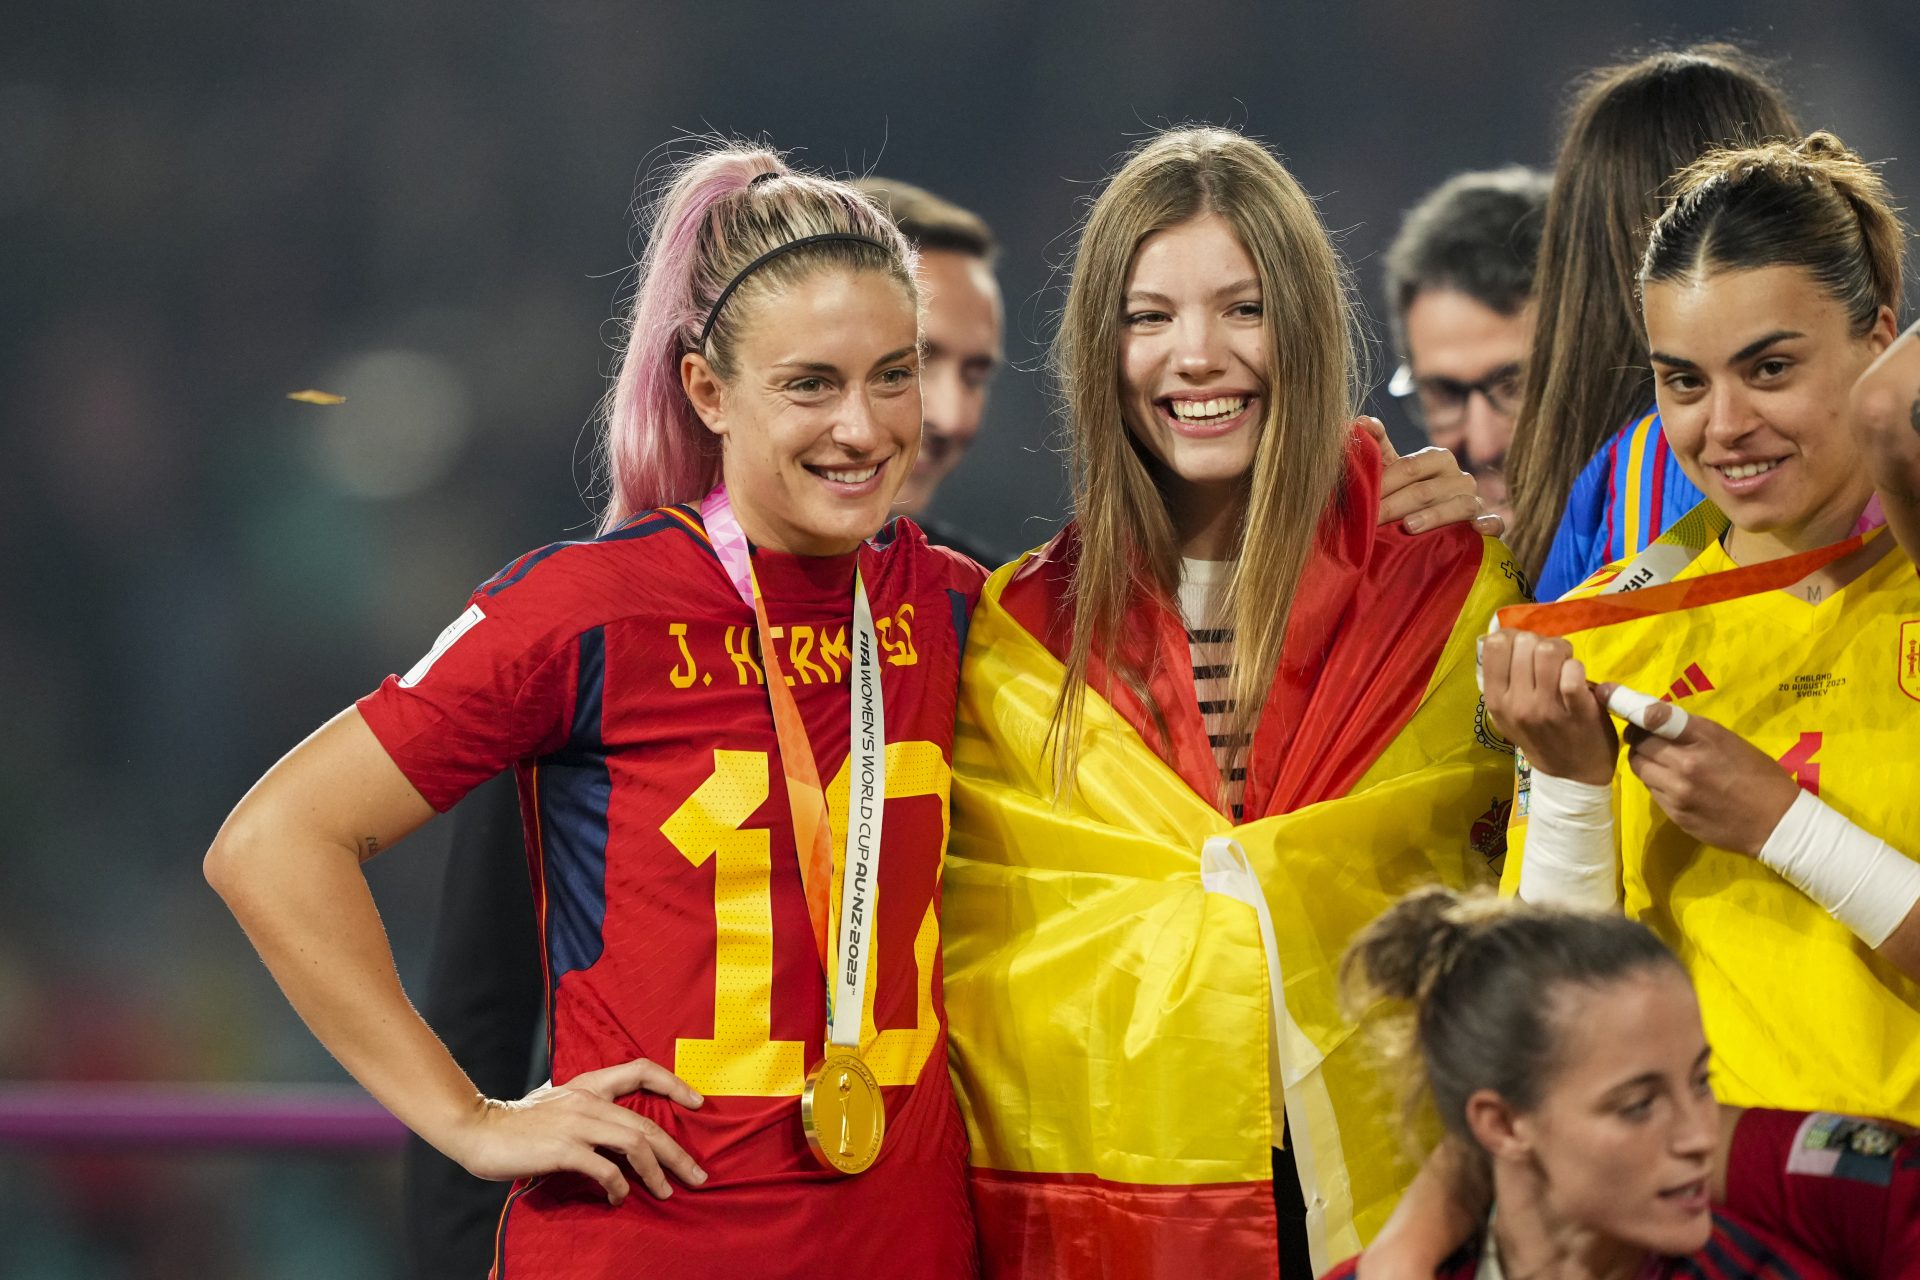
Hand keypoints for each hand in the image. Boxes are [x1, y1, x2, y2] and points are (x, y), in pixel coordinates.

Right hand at [442, 1057, 707, 1203]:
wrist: (476, 1129)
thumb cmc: (517, 1123)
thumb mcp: (557, 1104)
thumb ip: (585, 1109)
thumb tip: (613, 1131)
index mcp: (588, 1085)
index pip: (640, 1070)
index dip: (673, 1083)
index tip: (697, 1102)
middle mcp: (588, 1101)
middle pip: (647, 1123)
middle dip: (677, 1152)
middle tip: (697, 1175)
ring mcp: (577, 1124)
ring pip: (635, 1144)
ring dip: (656, 1172)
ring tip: (667, 1192)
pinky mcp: (564, 1149)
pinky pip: (606, 1168)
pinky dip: (619, 1186)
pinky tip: (620, 1198)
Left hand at [1361, 415, 1503, 536]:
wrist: (1433, 522)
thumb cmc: (1407, 491)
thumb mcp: (1393, 469)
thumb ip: (1377, 445)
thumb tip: (1362, 421)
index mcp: (1438, 458)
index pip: (1410, 467)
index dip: (1384, 483)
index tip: (1362, 499)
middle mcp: (1459, 477)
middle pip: (1427, 490)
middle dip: (1395, 505)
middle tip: (1371, 520)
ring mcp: (1475, 500)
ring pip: (1459, 505)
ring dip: (1435, 516)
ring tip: (1409, 526)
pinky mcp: (1486, 523)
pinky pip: (1494, 523)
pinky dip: (1488, 525)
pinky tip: (1477, 530)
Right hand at [1480, 629, 1615, 784]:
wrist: (1572, 775)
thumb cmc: (1540, 737)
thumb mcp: (1507, 714)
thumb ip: (1503, 679)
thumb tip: (1505, 635)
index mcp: (1496, 700)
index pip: (1494, 644)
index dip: (1513, 636)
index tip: (1524, 648)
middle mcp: (1516, 703)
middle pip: (1523, 642)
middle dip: (1540, 641)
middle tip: (1550, 659)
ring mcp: (1547, 708)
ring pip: (1548, 650)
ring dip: (1562, 650)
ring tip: (1565, 664)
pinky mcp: (1578, 710)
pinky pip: (1573, 672)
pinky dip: (1577, 668)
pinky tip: (1578, 679)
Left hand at [1609, 693, 1802, 855]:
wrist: (1777, 823)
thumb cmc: (1758, 775)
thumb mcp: (1729, 741)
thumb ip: (1689, 730)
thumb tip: (1652, 717)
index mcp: (1705, 738)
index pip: (1654, 715)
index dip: (1627, 704)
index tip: (1607, 693)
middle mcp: (1686, 764)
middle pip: (1638, 742)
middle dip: (1639, 737)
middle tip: (1649, 737)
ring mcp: (1678, 791)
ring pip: (1639, 767)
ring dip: (1645, 760)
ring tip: (1663, 761)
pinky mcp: (1674, 813)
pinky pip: (1651, 790)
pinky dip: (1656, 782)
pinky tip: (1674, 783)